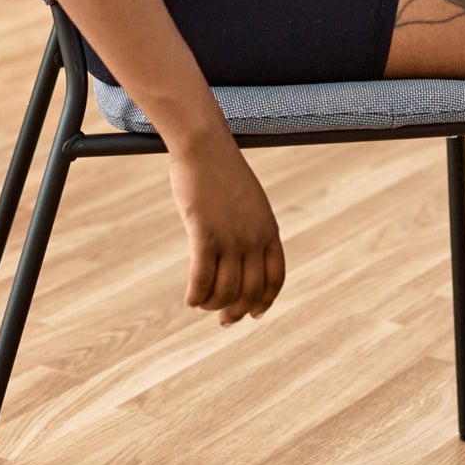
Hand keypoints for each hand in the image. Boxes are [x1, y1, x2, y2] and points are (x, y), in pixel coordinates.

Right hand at [169, 134, 285, 325]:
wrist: (204, 145)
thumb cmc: (221, 170)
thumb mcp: (248, 200)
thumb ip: (251, 227)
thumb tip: (242, 255)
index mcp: (269, 230)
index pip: (275, 278)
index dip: (265, 301)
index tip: (254, 314)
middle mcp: (254, 238)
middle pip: (249, 291)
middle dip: (236, 312)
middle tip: (223, 320)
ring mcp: (230, 237)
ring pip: (224, 290)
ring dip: (212, 304)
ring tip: (201, 304)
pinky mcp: (204, 234)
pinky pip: (201, 278)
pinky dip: (195, 295)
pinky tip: (189, 300)